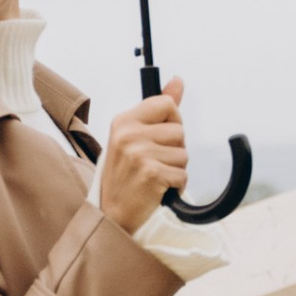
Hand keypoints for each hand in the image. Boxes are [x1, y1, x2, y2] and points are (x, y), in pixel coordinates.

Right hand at [100, 80, 185, 229]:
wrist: (111, 214)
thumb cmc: (124, 175)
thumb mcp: (133, 136)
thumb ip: (157, 108)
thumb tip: (178, 81)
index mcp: (123, 121)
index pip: (166, 103)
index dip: (172, 121)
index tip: (161, 137)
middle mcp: (129, 134)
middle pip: (179, 131)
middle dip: (174, 149)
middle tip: (153, 162)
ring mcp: (139, 154)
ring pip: (184, 154)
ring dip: (175, 169)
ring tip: (154, 177)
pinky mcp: (152, 174)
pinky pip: (183, 174)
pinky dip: (175, 185)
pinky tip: (157, 189)